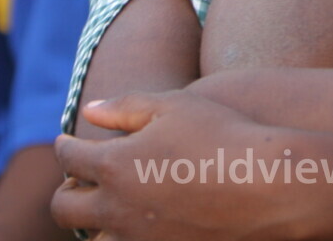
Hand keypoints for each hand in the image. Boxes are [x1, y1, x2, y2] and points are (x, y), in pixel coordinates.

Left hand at [52, 91, 305, 239]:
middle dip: (65, 193)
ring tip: (106, 210)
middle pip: (66, 208)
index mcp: (114, 165)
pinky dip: (124, 238)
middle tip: (73, 183)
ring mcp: (139, 240)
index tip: (68, 142)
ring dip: (93, 224)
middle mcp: (117, 209)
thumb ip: (125, 107)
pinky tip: (138, 225)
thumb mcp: (173, 105)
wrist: (268, 185)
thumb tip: (89, 111)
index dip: (65, 147)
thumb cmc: (223, 135)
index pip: (69, 158)